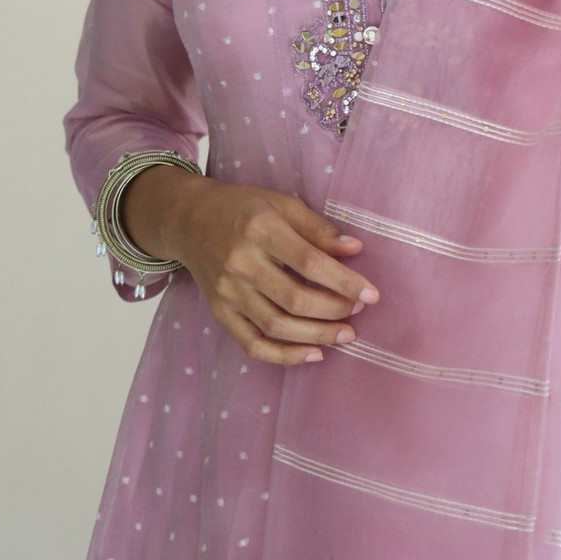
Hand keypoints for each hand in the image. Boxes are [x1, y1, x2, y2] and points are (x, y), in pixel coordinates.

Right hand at [172, 177, 379, 365]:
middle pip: (295, 299)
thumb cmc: (243, 208)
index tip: (371, 294)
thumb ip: (318, 228)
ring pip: (276, 326)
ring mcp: (227, 292)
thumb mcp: (282, 204)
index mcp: (261, 229)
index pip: (309, 262)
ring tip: (345, 335)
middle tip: (358, 312)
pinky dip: (284, 355)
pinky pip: (252, 344)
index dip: (343, 281)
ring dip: (317, 335)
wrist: (189, 220)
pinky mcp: (220, 312)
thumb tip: (356, 250)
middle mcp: (241, 263)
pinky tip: (312, 354)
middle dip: (334, 310)